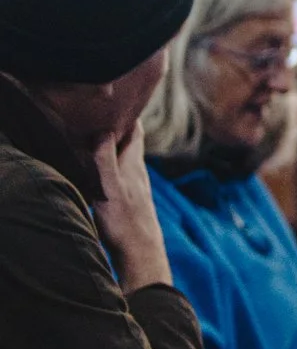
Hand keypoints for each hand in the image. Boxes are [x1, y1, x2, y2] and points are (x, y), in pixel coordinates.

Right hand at [91, 123, 171, 292]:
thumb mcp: (109, 188)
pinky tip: (108, 172)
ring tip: (102, 135)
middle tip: (108, 110)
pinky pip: (123, 175)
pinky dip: (114, 166)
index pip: (134, 130)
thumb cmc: (124, 222)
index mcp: (134, 164)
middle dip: (122, 125)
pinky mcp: (133, 202)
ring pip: (128, 158)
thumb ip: (104, 159)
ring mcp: (137, 187)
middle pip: (131, 142)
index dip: (128, 112)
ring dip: (117, 146)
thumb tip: (103, 129)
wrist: (142, 254)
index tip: (120, 94)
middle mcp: (139, 172)